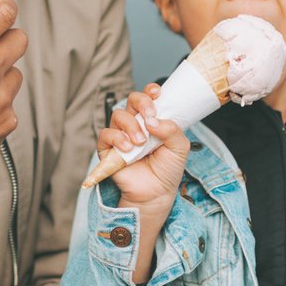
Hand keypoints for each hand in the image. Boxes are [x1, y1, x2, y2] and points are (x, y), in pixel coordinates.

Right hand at [97, 86, 188, 282]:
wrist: (156, 194)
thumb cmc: (167, 170)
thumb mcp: (180, 148)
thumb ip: (172, 129)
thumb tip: (154, 120)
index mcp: (152, 120)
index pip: (148, 98)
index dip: (150, 92)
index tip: (157, 93)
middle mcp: (135, 124)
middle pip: (131, 100)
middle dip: (141, 104)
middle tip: (150, 117)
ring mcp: (121, 135)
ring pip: (118, 115)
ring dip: (130, 125)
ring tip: (141, 141)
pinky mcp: (108, 149)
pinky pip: (106, 134)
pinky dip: (117, 137)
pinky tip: (128, 147)